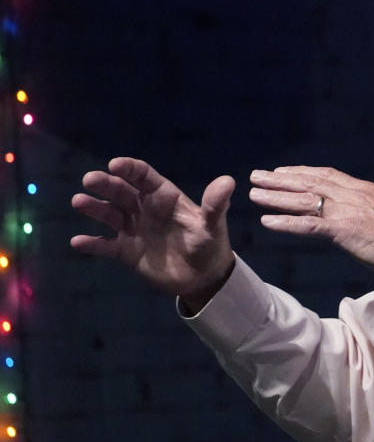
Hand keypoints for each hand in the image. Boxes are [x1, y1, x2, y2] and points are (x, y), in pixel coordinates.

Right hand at [71, 157, 235, 306]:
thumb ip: (215, 205)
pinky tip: (77, 242)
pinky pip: (105, 245)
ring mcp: (133, 229)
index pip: (145, 176)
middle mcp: (145, 208)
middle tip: (90, 179)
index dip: (131, 168)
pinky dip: (91, 244)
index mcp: (164, 197)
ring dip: (93, 207)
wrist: (203, 277)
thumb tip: (228, 181)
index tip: (115, 164)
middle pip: (122, 191)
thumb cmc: (209, 244)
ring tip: (79, 201)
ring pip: (109, 214)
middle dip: (106, 184)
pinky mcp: (126, 251)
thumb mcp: (212, 225)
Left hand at [248, 166, 373, 292]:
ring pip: (304, 200)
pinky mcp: (344, 230)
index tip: (285, 170)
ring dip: (275, 196)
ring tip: (253, 194)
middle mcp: (353, 195)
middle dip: (281, 179)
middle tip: (257, 175)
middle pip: (309, 182)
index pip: (328, 176)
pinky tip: (267, 221)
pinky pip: (308, 225)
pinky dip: (285, 222)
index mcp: (366, 190)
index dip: (304, 173)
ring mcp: (347, 211)